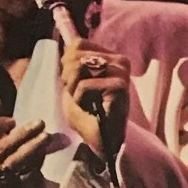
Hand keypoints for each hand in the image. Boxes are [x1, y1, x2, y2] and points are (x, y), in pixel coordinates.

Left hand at [60, 39, 130, 158]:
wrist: (103, 142)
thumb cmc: (88, 114)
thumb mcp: (73, 83)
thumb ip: (70, 63)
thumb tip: (66, 45)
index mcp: (110, 56)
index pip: (77, 44)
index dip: (67, 65)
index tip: (75, 84)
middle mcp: (120, 61)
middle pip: (74, 56)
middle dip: (69, 80)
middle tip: (81, 97)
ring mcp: (121, 73)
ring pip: (78, 68)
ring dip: (74, 91)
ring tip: (86, 103)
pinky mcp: (119, 87)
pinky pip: (84, 86)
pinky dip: (80, 101)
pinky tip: (92, 110)